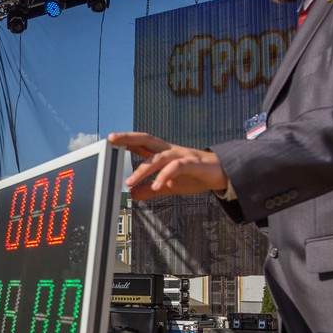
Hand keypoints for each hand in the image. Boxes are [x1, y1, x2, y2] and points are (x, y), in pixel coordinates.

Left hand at [108, 132, 228, 199]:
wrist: (223, 175)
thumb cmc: (195, 176)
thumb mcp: (170, 185)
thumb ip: (151, 189)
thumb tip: (133, 195)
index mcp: (163, 154)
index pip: (141, 144)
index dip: (126, 141)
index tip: (109, 141)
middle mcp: (170, 150)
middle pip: (146, 139)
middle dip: (128, 138)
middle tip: (112, 139)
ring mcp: (181, 155)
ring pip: (158, 157)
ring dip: (143, 169)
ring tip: (130, 182)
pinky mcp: (193, 163)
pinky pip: (176, 167)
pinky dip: (165, 176)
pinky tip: (158, 186)